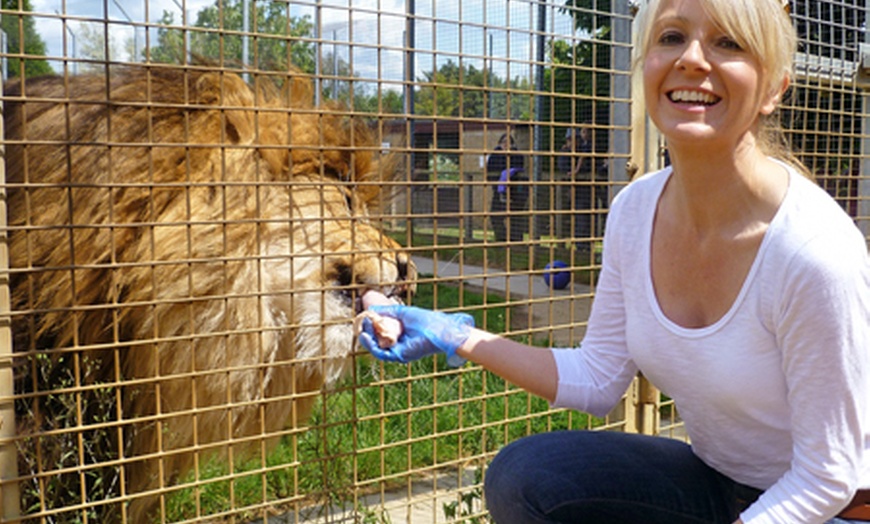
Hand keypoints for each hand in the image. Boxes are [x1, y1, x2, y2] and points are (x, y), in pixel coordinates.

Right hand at [358, 305, 473, 366]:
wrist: (440, 330)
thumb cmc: (425, 321)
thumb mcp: (402, 313)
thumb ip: (387, 311)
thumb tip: (370, 310)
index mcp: (397, 335)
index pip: (379, 332)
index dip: (369, 326)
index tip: (362, 318)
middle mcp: (396, 344)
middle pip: (375, 341)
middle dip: (366, 332)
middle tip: (360, 323)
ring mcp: (397, 351)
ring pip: (376, 348)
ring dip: (366, 339)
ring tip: (360, 329)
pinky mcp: (399, 356)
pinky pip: (381, 353)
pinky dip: (371, 346)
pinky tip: (365, 336)